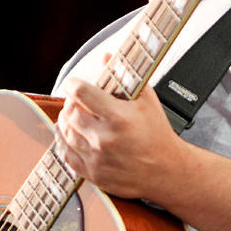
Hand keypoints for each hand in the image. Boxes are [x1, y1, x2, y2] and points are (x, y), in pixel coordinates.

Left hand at [55, 70, 177, 200]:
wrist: (167, 171)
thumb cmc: (158, 134)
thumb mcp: (147, 100)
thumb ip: (125, 77)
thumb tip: (105, 57)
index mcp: (118, 117)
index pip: (81, 93)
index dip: (72, 84)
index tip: (73, 83)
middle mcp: (105, 138)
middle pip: (70, 112)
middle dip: (70, 102)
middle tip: (76, 100)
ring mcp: (97, 158)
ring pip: (65, 132)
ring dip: (65, 120)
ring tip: (73, 115)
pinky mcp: (93, 174)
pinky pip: (66, 154)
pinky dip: (63, 141)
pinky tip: (67, 133)